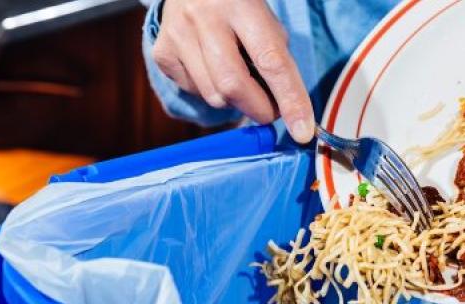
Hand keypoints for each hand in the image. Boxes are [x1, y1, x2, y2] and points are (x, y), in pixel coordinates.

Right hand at [152, 0, 314, 142]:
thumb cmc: (239, 10)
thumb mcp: (265, 23)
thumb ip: (277, 63)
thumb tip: (286, 112)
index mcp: (242, 5)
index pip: (271, 61)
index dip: (290, 99)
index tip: (303, 131)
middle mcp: (204, 17)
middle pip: (234, 86)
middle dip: (259, 109)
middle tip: (271, 111)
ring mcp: (178, 34)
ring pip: (213, 96)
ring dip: (235, 101)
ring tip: (239, 78)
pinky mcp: (162, 52)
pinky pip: (194, 92)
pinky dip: (211, 91)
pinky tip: (212, 69)